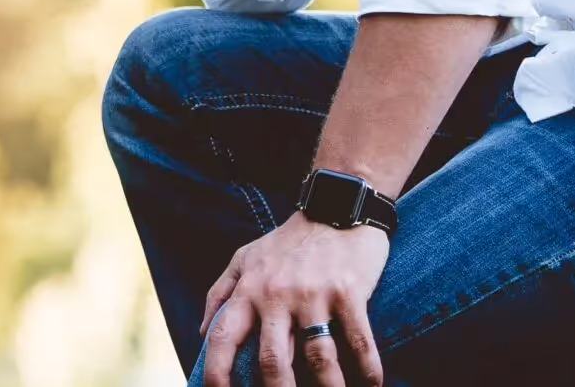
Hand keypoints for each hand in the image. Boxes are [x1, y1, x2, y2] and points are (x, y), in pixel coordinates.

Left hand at [199, 212, 388, 386]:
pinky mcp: (349, 292)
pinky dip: (368, 369)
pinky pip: (358, 341)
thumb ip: (220, 293)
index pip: (222, 337)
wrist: (335, 205)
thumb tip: (202, 333)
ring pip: (319, 359)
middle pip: (273, 361)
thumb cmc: (288, 240)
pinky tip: (373, 385)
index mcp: (249, 289)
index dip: (216, 373)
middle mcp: (277, 295)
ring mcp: (314, 294)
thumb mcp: (245, 257)